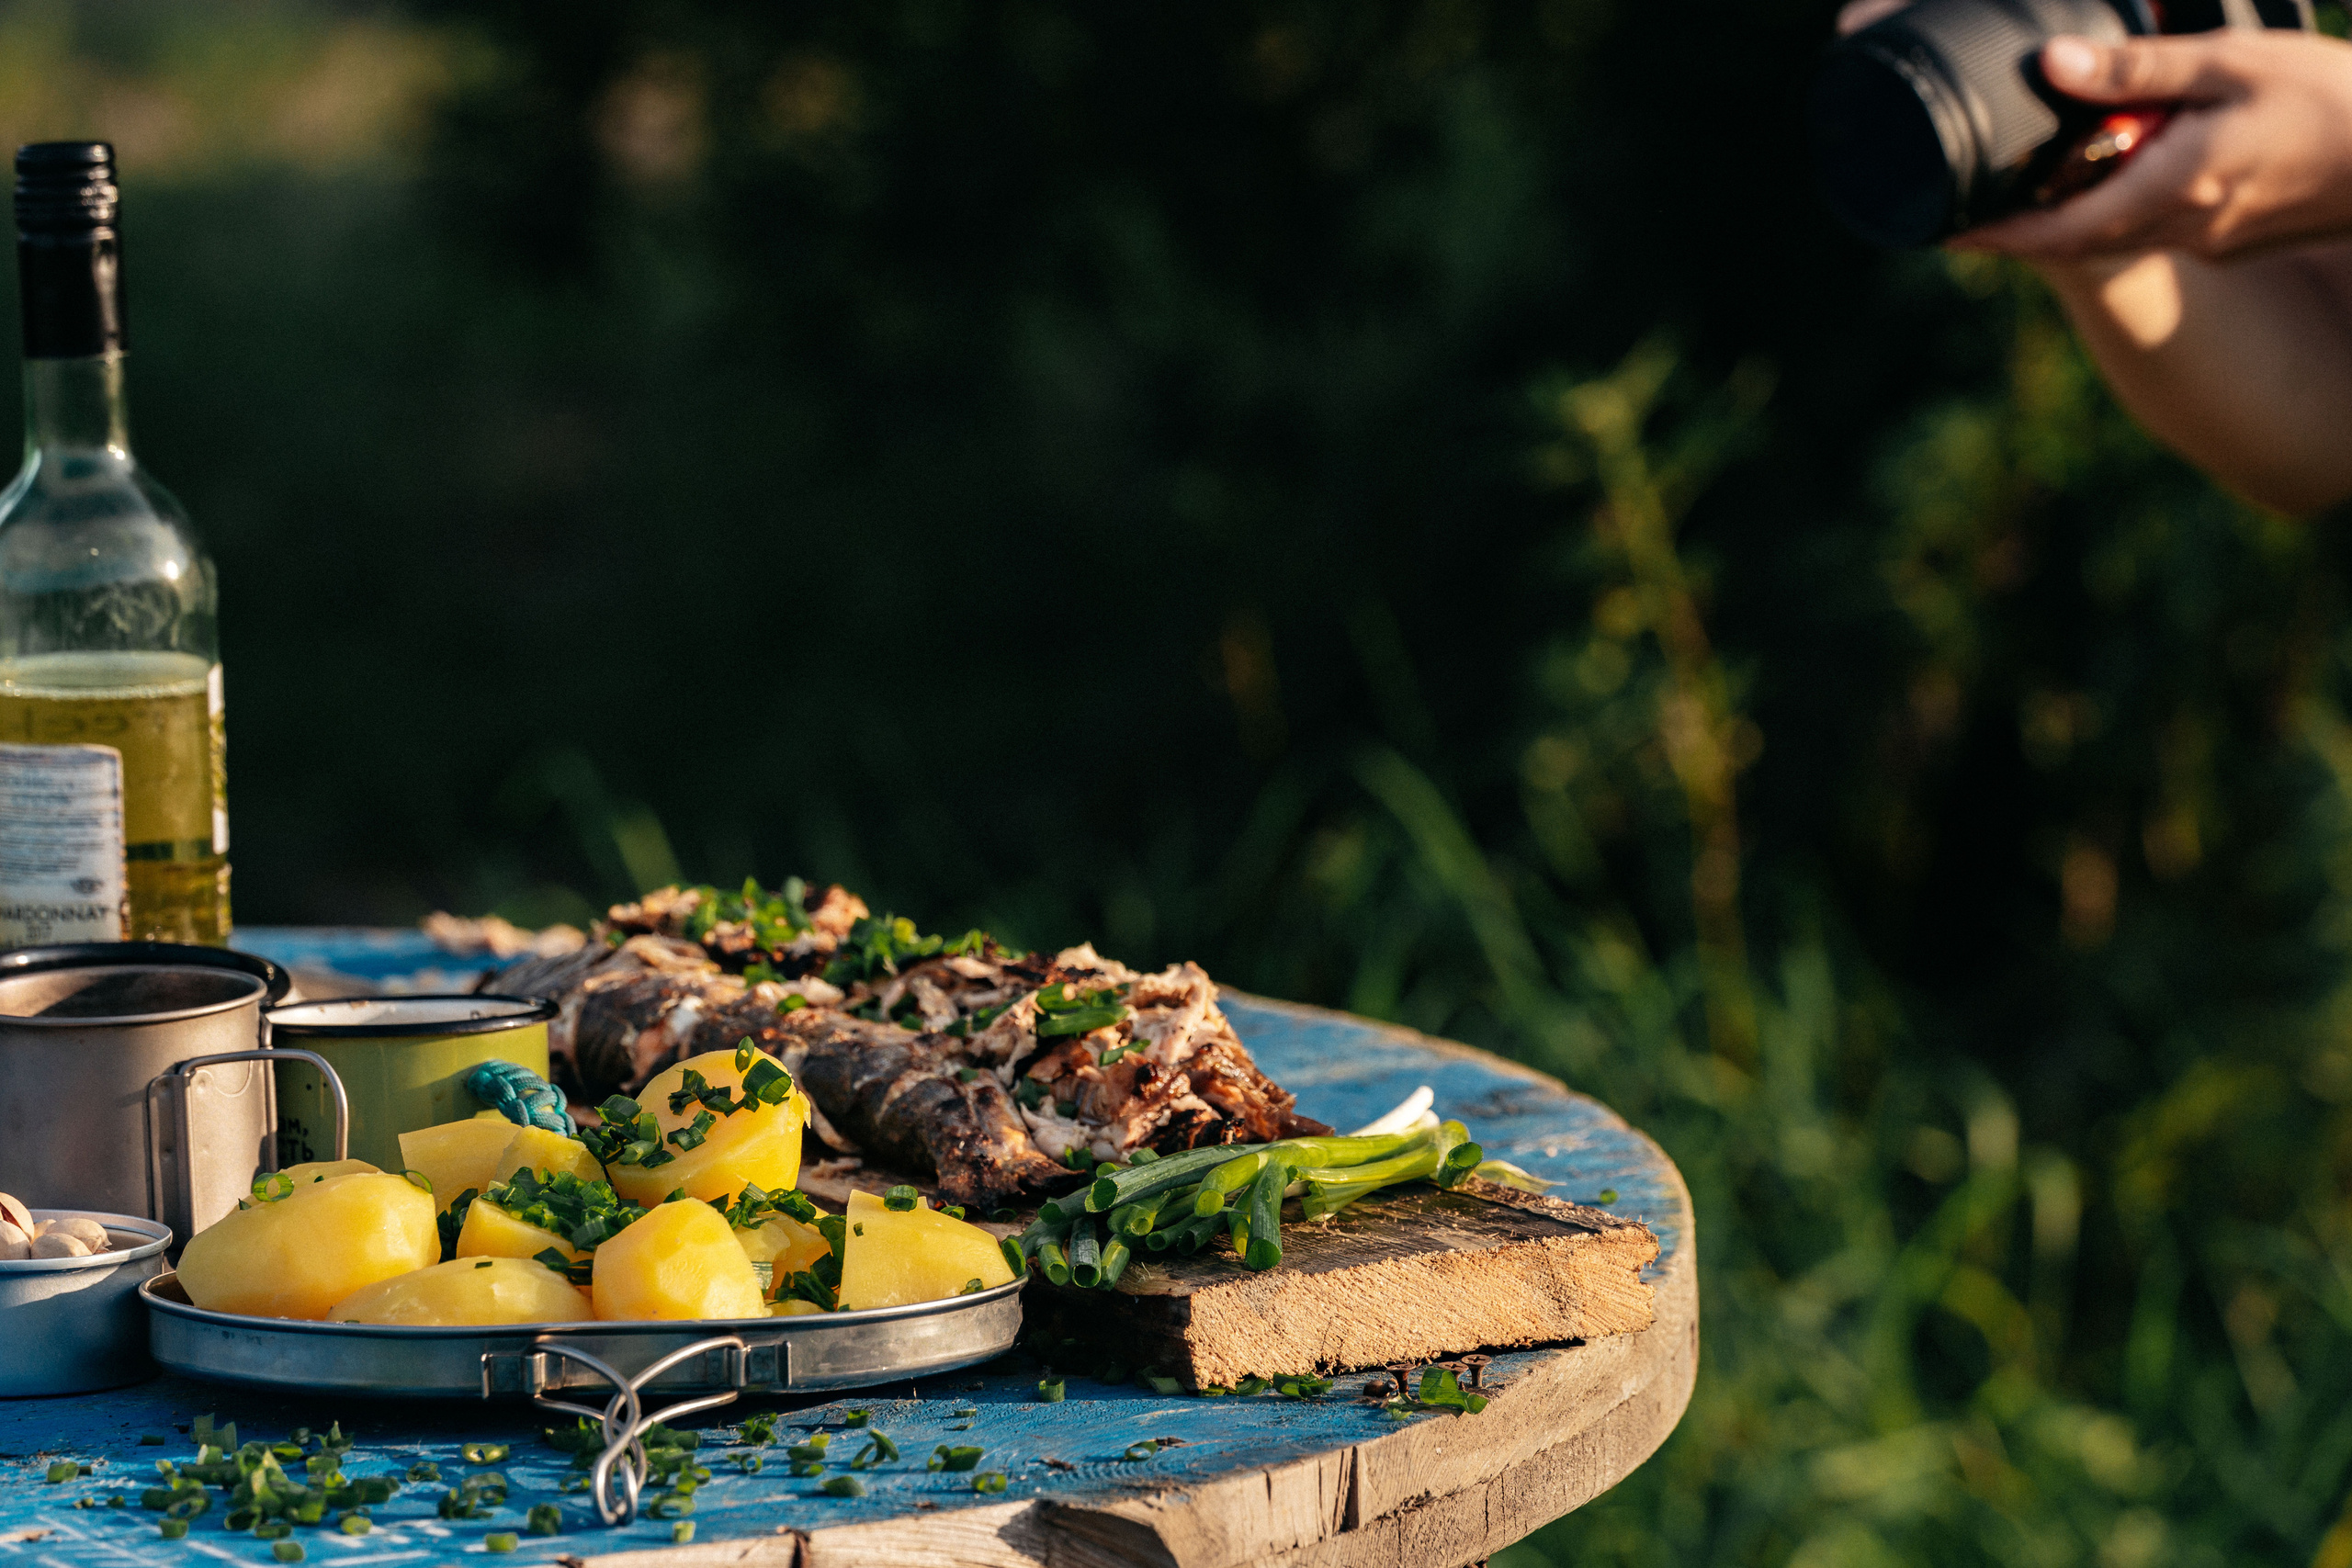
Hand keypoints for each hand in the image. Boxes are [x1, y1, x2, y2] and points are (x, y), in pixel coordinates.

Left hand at [1956, 30, 2351, 261]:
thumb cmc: (2332, 100)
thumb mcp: (2230, 63)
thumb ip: (2137, 68)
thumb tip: (2051, 64)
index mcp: (2172, 191)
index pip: (2058, 232)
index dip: (1997, 237)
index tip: (1945, 232)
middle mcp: (2183, 230)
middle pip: (2075, 243)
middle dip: (2017, 232)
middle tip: (1966, 214)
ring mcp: (2211, 240)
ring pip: (2114, 239)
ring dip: (2065, 223)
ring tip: (2024, 195)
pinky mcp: (2235, 238)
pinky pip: (2154, 231)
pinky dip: (2116, 213)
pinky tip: (2110, 180)